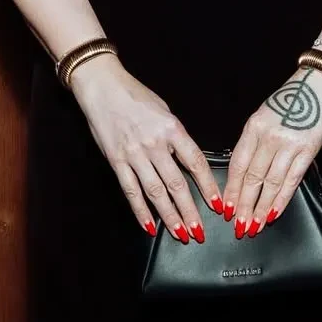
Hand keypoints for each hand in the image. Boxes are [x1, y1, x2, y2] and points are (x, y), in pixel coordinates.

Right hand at [68, 54, 224, 243]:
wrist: (103, 87)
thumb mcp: (164, 110)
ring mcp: (134, 154)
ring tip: (180, 234)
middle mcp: (154, 143)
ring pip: (155, 192)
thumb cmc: (135, 96)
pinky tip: (149, 226)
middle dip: (190, 210)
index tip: (218, 203)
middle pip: (176, 183)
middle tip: (200, 231)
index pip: (196, 162)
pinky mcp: (116, 161)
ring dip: (169, 216)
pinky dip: (141, 211)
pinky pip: (131, 191)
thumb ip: (176, 136)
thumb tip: (188, 160)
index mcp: (172, 128)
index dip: (208, 186)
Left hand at [221, 65, 321, 237]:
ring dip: (262, 208)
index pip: (238, 164)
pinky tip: (275, 213)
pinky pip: (292, 180)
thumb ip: (254, 140)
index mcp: (254, 126)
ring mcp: (290, 143)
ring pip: (271, 183)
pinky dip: (282, 199)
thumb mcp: (265, 114)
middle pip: (253, 177)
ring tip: (255, 225)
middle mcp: (269, 135)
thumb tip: (245, 171)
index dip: (232, 189)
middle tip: (239, 226)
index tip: (226, 208)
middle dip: (244, 205)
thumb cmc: (293, 97)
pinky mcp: (309, 149)